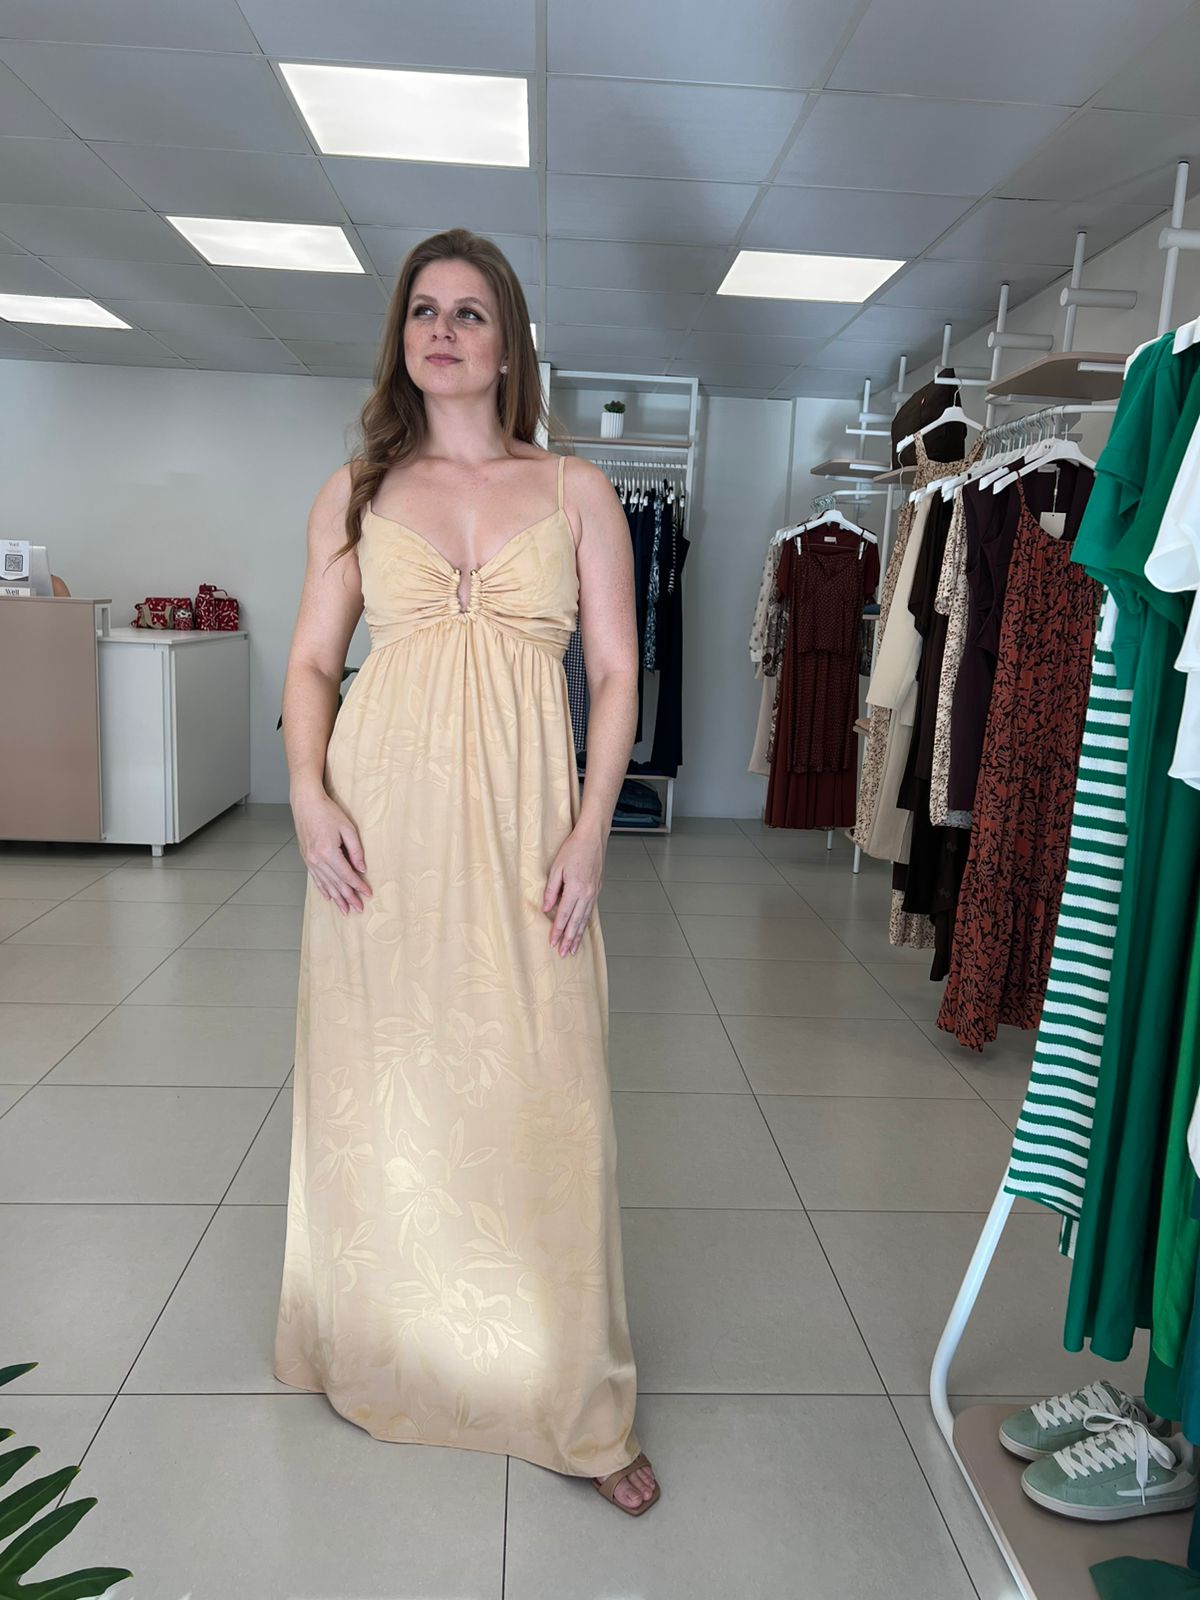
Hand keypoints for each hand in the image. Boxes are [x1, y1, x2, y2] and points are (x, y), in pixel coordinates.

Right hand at [291, 788, 371, 914]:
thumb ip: (356, 850)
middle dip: (348, 897)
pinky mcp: (306, 858)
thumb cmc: (328, 812)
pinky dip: (323, 890)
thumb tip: (362, 868)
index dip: (358, 886)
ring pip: (325, 884)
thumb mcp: (348, 828)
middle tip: (358, 909)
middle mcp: (317, 860)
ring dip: (336, 898)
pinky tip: (329, 898)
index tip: (368, 894)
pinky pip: (316, 879)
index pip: (347, 875)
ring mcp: (310, 860)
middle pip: (336, 884)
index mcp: (328, 852)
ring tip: (345, 910)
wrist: (306, 804)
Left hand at [543, 824, 603, 956]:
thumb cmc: (574, 849)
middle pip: (576, 922)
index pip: (564, 915)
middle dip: (569, 939)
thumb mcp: (556, 868)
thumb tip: (546, 908)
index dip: (557, 930)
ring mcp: (593, 893)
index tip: (552, 942)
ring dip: (578, 935)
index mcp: (575, 888)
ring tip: (573, 949)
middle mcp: (586, 894)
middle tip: (563, 953)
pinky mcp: (596, 890)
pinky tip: (582, 930)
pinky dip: (585, 923)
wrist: (593, 838)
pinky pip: (590, 911)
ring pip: (584, 919)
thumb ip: (551, 890)